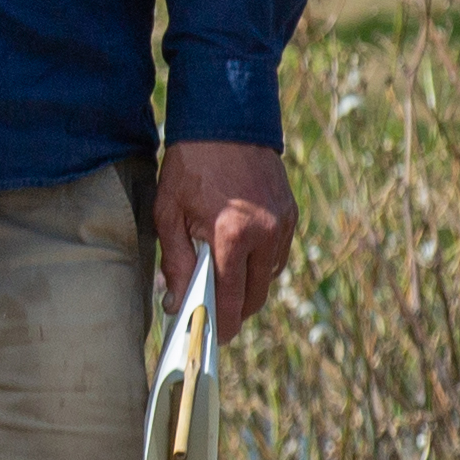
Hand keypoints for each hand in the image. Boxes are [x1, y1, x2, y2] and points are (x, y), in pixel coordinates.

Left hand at [152, 140, 297, 333]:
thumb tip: (175, 302)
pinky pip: (278, 253)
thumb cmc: (189, 165)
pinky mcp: (291, 213)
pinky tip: (240, 257)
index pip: (231, 299)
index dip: (223, 324)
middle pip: (256, 295)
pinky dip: (261, 263)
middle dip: (237, 311)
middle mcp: (266, 234)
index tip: (215, 340)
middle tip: (216, 318)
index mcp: (233, 236)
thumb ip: (174, 262)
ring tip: (223, 285)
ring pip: (270, 276)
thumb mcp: (168, 212)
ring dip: (250, 286)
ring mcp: (283, 224)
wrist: (225, 119)